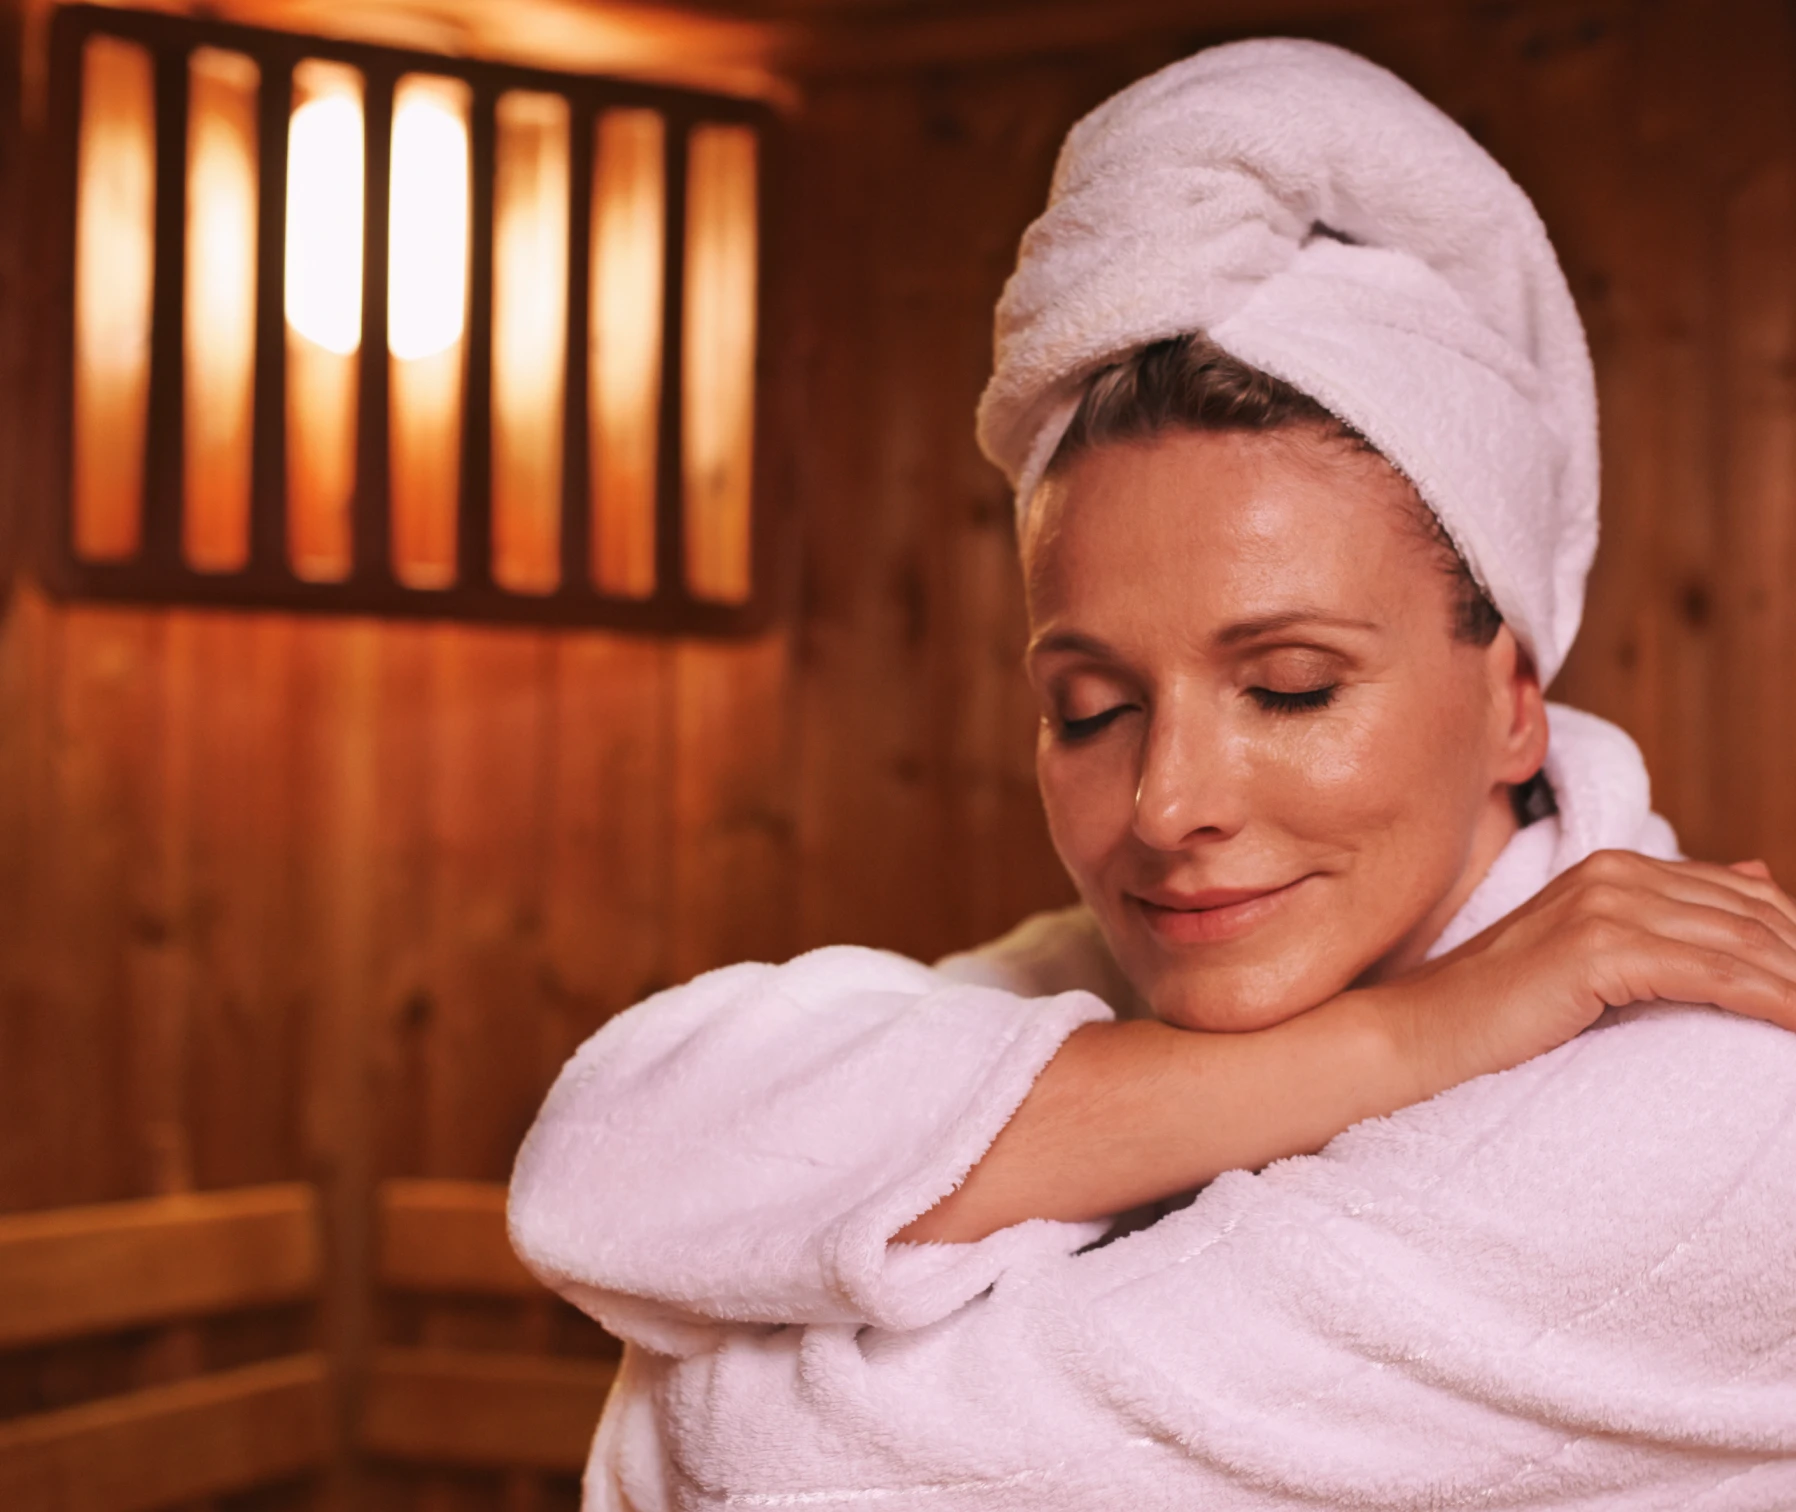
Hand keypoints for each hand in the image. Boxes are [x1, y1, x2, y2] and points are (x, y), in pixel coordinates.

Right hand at [1370, 850, 1795, 1098]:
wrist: (1417, 1035)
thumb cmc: (1499, 1015)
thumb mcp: (1592, 958)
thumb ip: (1671, 919)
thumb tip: (1760, 874)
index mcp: (1618, 870)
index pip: (1750, 899)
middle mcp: (1617, 874)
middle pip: (1759, 917)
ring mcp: (1606, 905)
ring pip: (1747, 945)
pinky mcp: (1598, 949)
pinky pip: (1717, 975)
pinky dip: (1775, 1002)